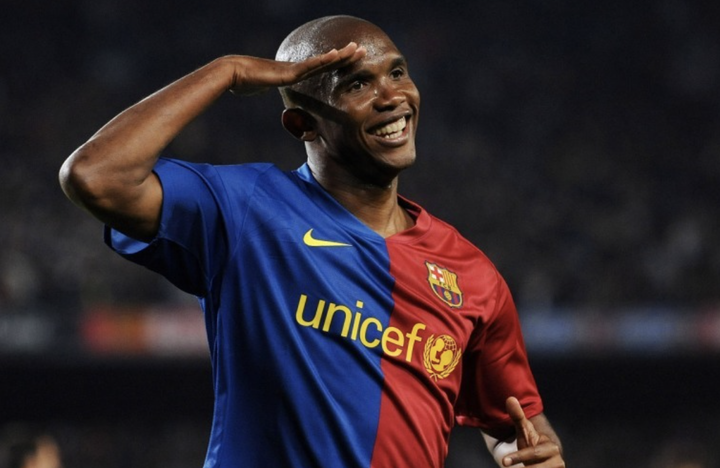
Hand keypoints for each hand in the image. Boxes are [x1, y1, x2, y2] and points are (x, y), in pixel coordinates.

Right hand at [228, 42, 365, 95]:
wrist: (231, 73)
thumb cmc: (242, 81)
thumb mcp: (259, 87)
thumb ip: (265, 87)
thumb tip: (261, 89)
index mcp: (292, 73)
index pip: (319, 68)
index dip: (335, 62)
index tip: (348, 57)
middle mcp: (296, 69)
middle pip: (326, 62)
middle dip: (345, 56)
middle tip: (361, 48)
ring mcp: (294, 69)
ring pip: (323, 61)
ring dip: (340, 55)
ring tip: (357, 48)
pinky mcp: (289, 72)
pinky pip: (310, 67)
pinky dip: (324, 60)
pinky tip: (336, 55)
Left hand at [503, 397, 564, 466]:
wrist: (544, 458)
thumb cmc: (531, 443)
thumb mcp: (524, 430)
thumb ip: (517, 416)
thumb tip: (510, 399)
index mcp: (551, 447)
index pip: (534, 453)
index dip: (519, 457)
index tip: (504, 462)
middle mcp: (558, 462)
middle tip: (507, 464)